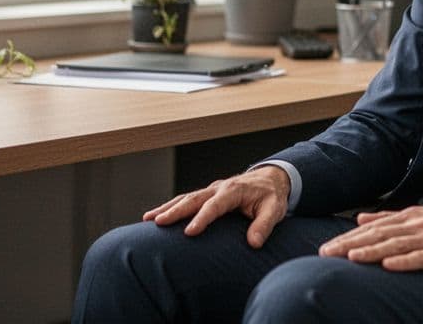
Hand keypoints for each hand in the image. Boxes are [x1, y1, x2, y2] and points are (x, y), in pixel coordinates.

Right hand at [142, 165, 290, 247]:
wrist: (271, 179)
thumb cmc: (271, 196)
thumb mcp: (274, 210)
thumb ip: (264, 225)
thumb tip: (254, 243)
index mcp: (234, 191)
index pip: (215, 206)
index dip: (202, 218)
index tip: (189, 232)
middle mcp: (219, 188)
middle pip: (193, 199)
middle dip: (175, 210)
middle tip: (157, 223)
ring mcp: (211, 190)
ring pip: (185, 197)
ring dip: (167, 207)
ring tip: (148, 219)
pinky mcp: (207, 195)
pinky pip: (186, 199)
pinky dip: (171, 206)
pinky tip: (156, 216)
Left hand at [319, 206, 422, 272]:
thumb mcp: (421, 217)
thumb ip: (390, 218)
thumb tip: (360, 217)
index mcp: (410, 216)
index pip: (372, 228)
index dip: (347, 237)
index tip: (325, 247)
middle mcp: (417, 225)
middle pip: (378, 234)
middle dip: (350, 244)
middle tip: (326, 253)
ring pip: (395, 245)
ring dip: (372, 251)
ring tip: (350, 257)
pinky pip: (422, 258)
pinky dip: (404, 261)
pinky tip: (389, 266)